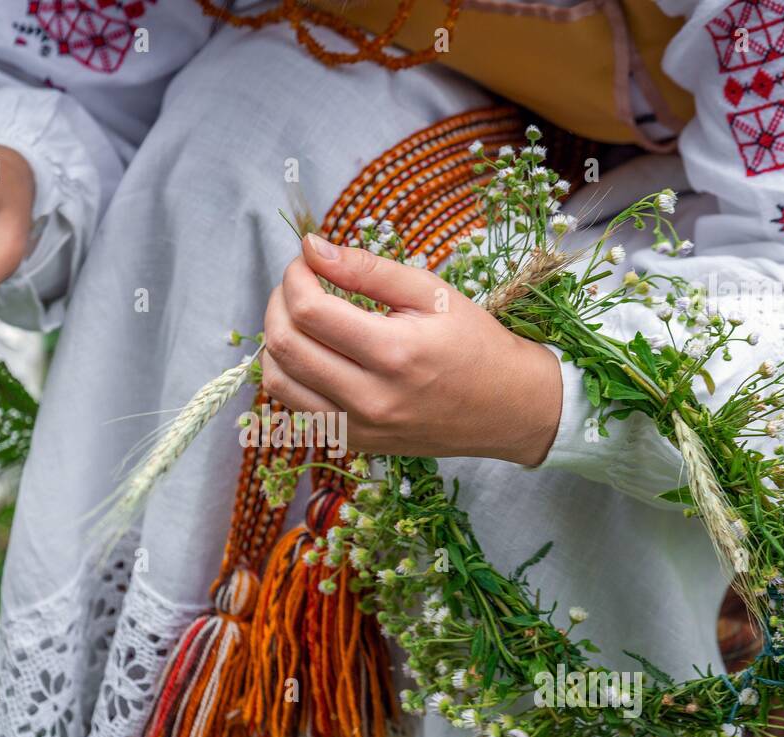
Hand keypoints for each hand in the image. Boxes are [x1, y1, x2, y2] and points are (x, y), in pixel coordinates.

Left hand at [262, 233, 562, 465]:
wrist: (507, 408)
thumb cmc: (474, 343)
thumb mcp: (431, 293)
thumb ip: (369, 269)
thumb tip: (313, 247)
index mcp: (394, 354)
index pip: (309, 311)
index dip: (295, 277)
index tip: (307, 260)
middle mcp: (370, 398)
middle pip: (284, 346)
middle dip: (278, 303)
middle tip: (298, 284)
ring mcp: (358, 427)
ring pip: (279, 383)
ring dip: (275, 340)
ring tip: (299, 316)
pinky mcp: (352, 442)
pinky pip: (295, 408)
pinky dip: (290, 375)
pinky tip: (311, 352)